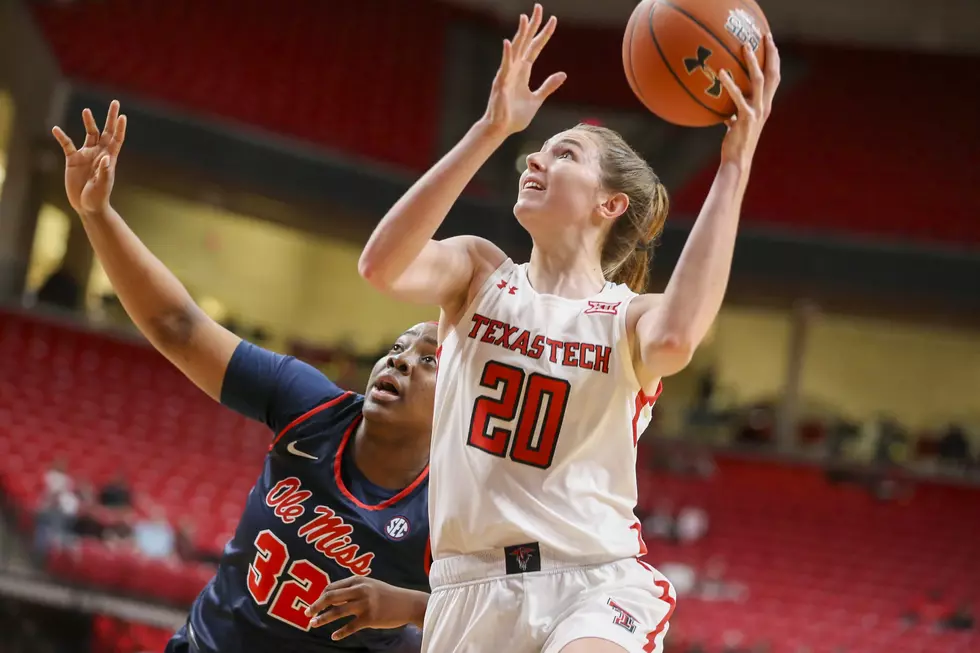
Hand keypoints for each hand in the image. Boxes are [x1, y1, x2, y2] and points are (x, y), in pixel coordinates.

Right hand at [51, 100, 126, 215]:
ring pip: (89, 134)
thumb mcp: (102, 185)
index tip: (122, 116)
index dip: (119, 128)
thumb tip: (105, 157)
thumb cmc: (98, 197)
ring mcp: (86, 155)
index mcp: (109, 158)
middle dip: (111, 118)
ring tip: (87, 111)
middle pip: (106, 131)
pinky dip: (62, 137)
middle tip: (115, 102)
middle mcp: (99, 153)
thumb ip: (104, 171)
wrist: (87, 206)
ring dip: (89, 122)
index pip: (116, 139)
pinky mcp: (73, 160)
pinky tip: (55, 129)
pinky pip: (67, 145)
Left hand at [305, 576, 427, 639]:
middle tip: (306, 613)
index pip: (332, 587)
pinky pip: (350, 627)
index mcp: (358, 580)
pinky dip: (340, 632)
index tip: (314, 604)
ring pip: (337, 612)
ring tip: (313, 624)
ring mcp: (365, 604)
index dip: (320, 596)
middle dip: (316, 605)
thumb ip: (352, 590)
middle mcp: (360, 590)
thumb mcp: (369, 586)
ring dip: (323, 619)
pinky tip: (334, 636)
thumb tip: (332, 599)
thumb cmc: (387, 594)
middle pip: (330, 597)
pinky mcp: (370, 618)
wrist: (407, 603)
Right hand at [482, 3, 565, 136]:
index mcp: (524, 71)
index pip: (535, 48)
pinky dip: (507, 55)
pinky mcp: (501, 84)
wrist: (501, 129)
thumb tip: (563, 74)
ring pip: (515, 50)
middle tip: (539, 7)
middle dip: (533, 26)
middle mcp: (515, 68)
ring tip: (525, 18)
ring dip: (520, 34)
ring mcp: (507, 74)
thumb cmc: (515, 116)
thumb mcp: (537, 99)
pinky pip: (504, 67)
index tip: (553, 20)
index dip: (544, 34)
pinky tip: (509, 43)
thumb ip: (548, 86)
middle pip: (526, 42)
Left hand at [717, 34, 779, 169]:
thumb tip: (725, 112)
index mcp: (765, 105)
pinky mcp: (746, 118)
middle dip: (771, 53)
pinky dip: (730, 84)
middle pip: (773, 74)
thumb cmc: (736, 143)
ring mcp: (757, 111)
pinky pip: (738, 97)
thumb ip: (735, 114)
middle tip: (765, 36)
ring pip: (759, 80)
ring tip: (745, 47)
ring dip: (753, 62)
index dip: (774, 60)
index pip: (774, 78)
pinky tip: (721, 73)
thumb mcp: (737, 124)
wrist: (737, 161)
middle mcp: (765, 106)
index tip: (771, 44)